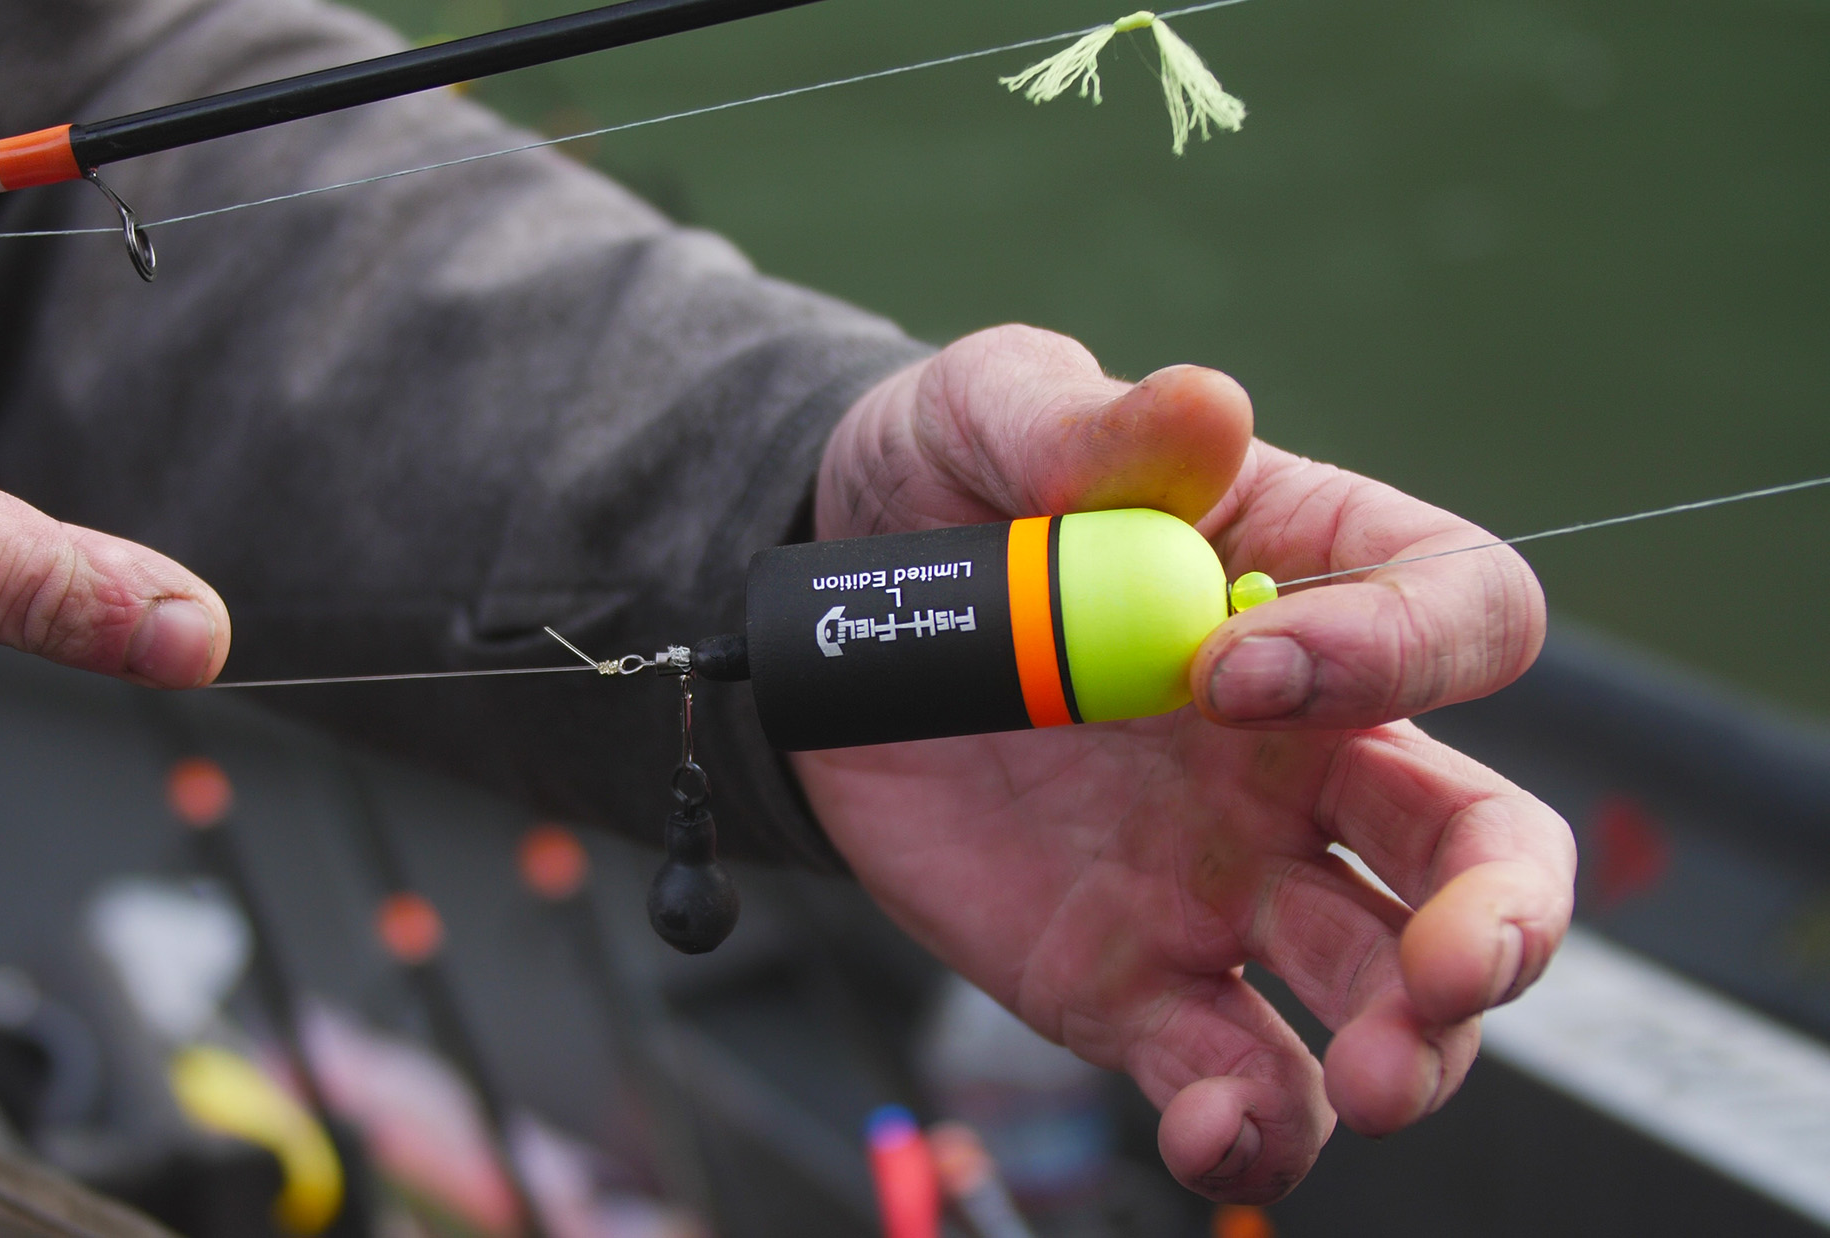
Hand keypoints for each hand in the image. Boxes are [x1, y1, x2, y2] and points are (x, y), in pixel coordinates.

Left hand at [797, 326, 1572, 1201]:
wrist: (824, 612)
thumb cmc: (942, 484)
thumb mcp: (994, 411)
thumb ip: (1092, 423)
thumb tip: (1202, 409)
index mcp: (1312, 583)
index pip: (1459, 614)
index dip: (1395, 648)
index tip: (1233, 671)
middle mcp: (1305, 751)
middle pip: (1476, 841)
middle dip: (1498, 914)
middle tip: (1452, 966)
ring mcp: (1228, 877)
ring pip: (1381, 984)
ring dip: (1405, 1046)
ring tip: (1363, 1083)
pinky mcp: (1129, 977)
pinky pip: (1228, 1067)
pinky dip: (1246, 1121)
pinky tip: (1209, 1130)